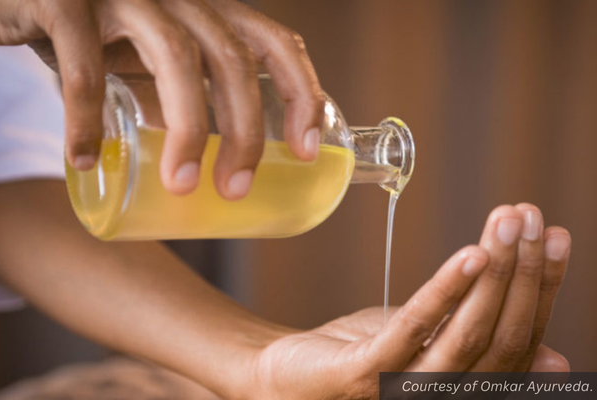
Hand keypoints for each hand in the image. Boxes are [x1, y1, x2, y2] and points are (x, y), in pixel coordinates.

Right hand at [0, 0, 322, 197]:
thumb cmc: (96, 31)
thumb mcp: (149, 63)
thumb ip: (177, 97)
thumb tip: (204, 156)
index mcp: (207, 12)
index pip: (275, 44)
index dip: (301, 94)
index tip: (306, 151)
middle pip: (233, 61)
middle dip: (245, 132)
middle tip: (235, 188)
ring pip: (177, 60)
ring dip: (186, 132)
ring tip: (182, 186)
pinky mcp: (68, 0)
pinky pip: (86, 68)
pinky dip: (86, 119)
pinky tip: (85, 159)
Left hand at [244, 204, 569, 398]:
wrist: (291, 377)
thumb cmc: (364, 358)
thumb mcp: (431, 351)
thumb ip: (480, 347)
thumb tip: (556, 356)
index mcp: (462, 387)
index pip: (520, 343)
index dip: (542, 289)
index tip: (554, 235)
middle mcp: (441, 397)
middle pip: (501, 338)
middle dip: (524, 273)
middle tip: (531, 216)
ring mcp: (401, 392)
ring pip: (465, 334)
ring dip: (494, 274)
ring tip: (507, 223)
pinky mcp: (364, 375)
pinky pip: (412, 329)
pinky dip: (445, 292)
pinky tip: (470, 254)